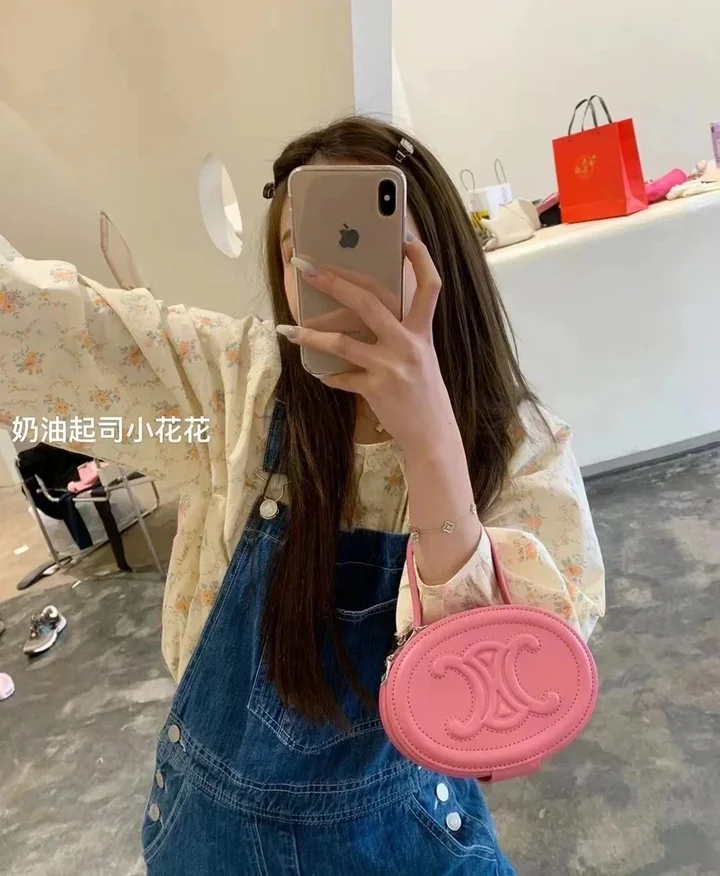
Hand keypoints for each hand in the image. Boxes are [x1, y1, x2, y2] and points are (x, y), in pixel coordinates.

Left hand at [277, 236, 458, 453]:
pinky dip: (328, 375)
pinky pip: (341, 377)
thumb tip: (364, 314)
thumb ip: (400, 334)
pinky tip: (319, 374)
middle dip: (334, 282)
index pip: (430, 288)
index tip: (406, 239)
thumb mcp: (422, 357)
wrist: (432, 435)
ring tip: (288, 329)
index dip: (421, 260)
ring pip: (342, 342)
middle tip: (306, 268)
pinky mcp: (375, 390)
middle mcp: (408, 344)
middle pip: (369, 302)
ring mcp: (390, 367)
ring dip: (310, 335)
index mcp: (422, 332)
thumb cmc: (425, 394)